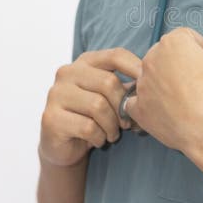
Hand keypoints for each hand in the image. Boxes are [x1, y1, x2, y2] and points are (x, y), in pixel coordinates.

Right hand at [39, 47, 143, 166]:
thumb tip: (152, 83)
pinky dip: (99, 137)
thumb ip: (126, 88)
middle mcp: (67, 73)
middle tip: (126, 124)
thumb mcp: (111, 99)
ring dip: (112, 126)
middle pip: (108, 82)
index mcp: (84, 62)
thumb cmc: (92, 118)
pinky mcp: (51, 117)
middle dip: (123, 107)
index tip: (149, 85)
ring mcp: (56, 94)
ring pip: (98, 106)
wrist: (63, 146)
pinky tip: (97, 140)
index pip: (115, 55)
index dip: (136, 68)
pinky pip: (88, 127)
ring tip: (112, 134)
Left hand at [122, 27, 202, 153]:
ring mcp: (142, 83)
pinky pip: (136, 103)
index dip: (200, 47)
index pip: (185, 37)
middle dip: (178, 64)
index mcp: (173, 42)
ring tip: (182, 98)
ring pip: (149, 78)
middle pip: (163, 55)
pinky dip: (147, 105)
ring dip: (162, 84)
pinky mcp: (138, 107)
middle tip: (195, 78)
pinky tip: (163, 111)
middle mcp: (152, 59)